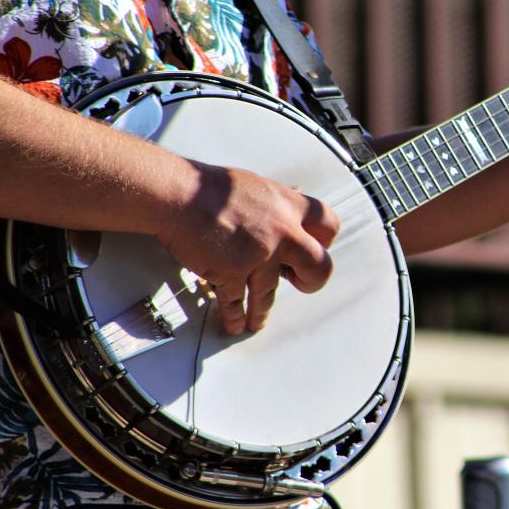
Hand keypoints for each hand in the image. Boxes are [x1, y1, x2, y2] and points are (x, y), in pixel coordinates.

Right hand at [156, 163, 339, 334]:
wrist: (178, 195)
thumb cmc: (212, 188)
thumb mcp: (258, 186)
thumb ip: (280, 197)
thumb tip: (296, 193)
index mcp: (289, 206)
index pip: (329, 225)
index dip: (325, 241)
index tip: (317, 249)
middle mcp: (282, 232)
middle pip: (319, 267)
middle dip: (311, 281)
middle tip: (300, 284)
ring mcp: (259, 255)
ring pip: (271, 294)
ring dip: (262, 311)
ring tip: (257, 320)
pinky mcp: (232, 272)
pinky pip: (236, 302)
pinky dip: (234, 316)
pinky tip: (235, 322)